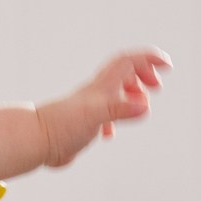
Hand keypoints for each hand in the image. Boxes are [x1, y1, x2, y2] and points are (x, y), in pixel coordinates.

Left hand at [35, 48, 169, 167]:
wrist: (34, 140)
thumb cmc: (61, 126)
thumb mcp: (96, 115)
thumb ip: (120, 108)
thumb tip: (145, 105)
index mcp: (101, 87)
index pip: (127, 62)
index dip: (147, 59)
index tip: (166, 65)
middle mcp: (95, 94)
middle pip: (122, 73)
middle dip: (143, 74)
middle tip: (156, 86)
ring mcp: (87, 109)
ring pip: (112, 94)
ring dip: (130, 95)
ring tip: (141, 106)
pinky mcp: (81, 125)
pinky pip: (101, 116)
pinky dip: (112, 120)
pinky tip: (108, 134)